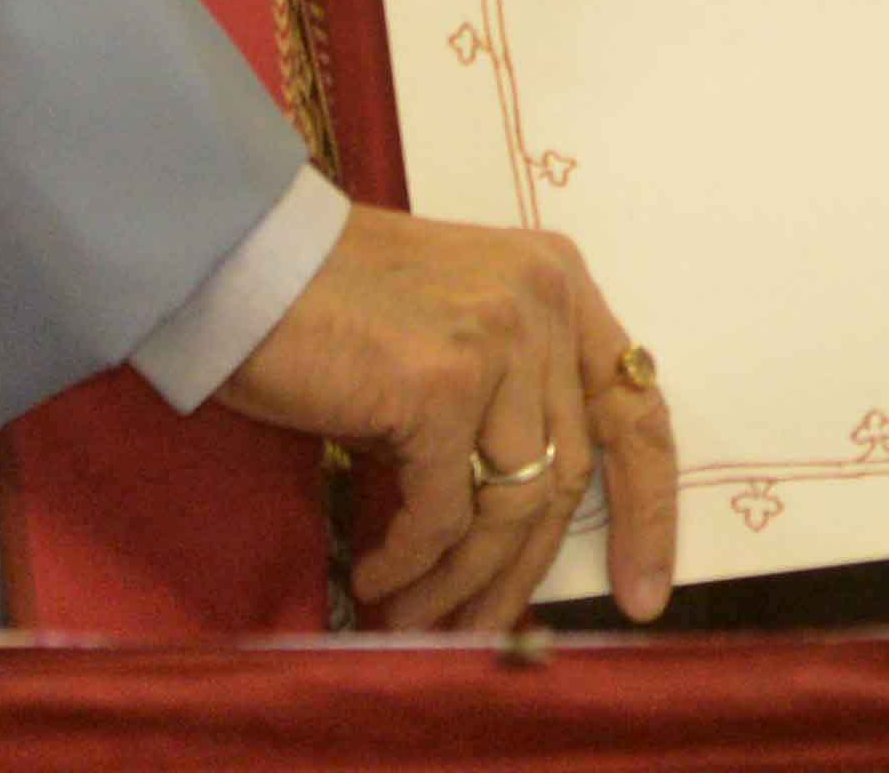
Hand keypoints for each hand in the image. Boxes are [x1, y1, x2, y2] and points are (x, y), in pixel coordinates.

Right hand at [208, 204, 680, 627]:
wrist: (239, 255)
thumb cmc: (329, 298)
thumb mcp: (450, 325)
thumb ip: (503, 395)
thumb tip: (520, 532)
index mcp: (558, 282)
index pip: (635, 409)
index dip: (649, 512)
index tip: (645, 596)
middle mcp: (543, 304)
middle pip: (567, 475)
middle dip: (525, 571)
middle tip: (487, 633)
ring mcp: (498, 341)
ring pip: (509, 505)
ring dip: (461, 581)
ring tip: (415, 621)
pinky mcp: (443, 385)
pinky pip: (443, 512)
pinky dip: (410, 561)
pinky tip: (376, 579)